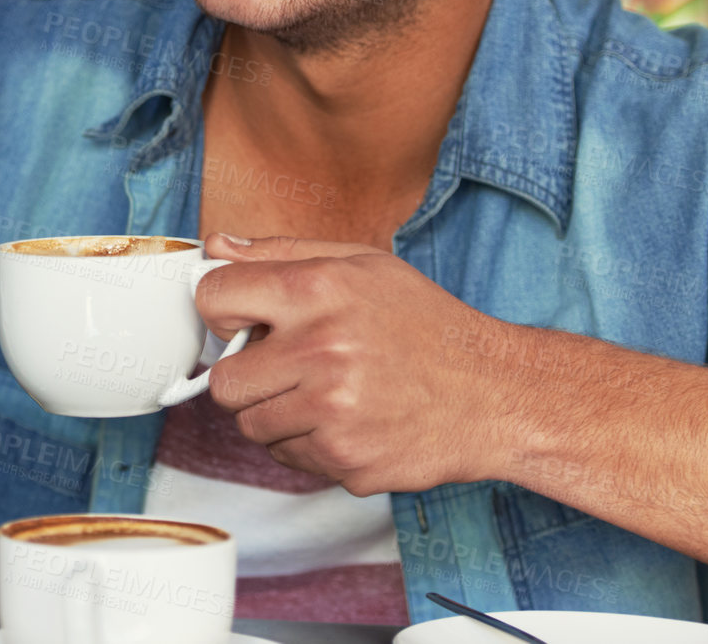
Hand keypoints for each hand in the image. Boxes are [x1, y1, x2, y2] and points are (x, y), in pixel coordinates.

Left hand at [196, 233, 531, 495]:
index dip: (221, 310)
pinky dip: (309, 444)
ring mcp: (333, 413)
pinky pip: (289, 458)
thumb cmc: (427, 325)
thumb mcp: (362, 264)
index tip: (239, 319)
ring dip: (277, 413)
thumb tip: (215, 246)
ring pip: (251, 426)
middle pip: (223, 382)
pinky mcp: (346, 461)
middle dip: (246, 375)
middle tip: (284, 367)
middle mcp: (322, 351)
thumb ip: (281, 252)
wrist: (493, 393)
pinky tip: (347, 421)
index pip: (214, 298)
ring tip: (324, 393)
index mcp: (319, 290)